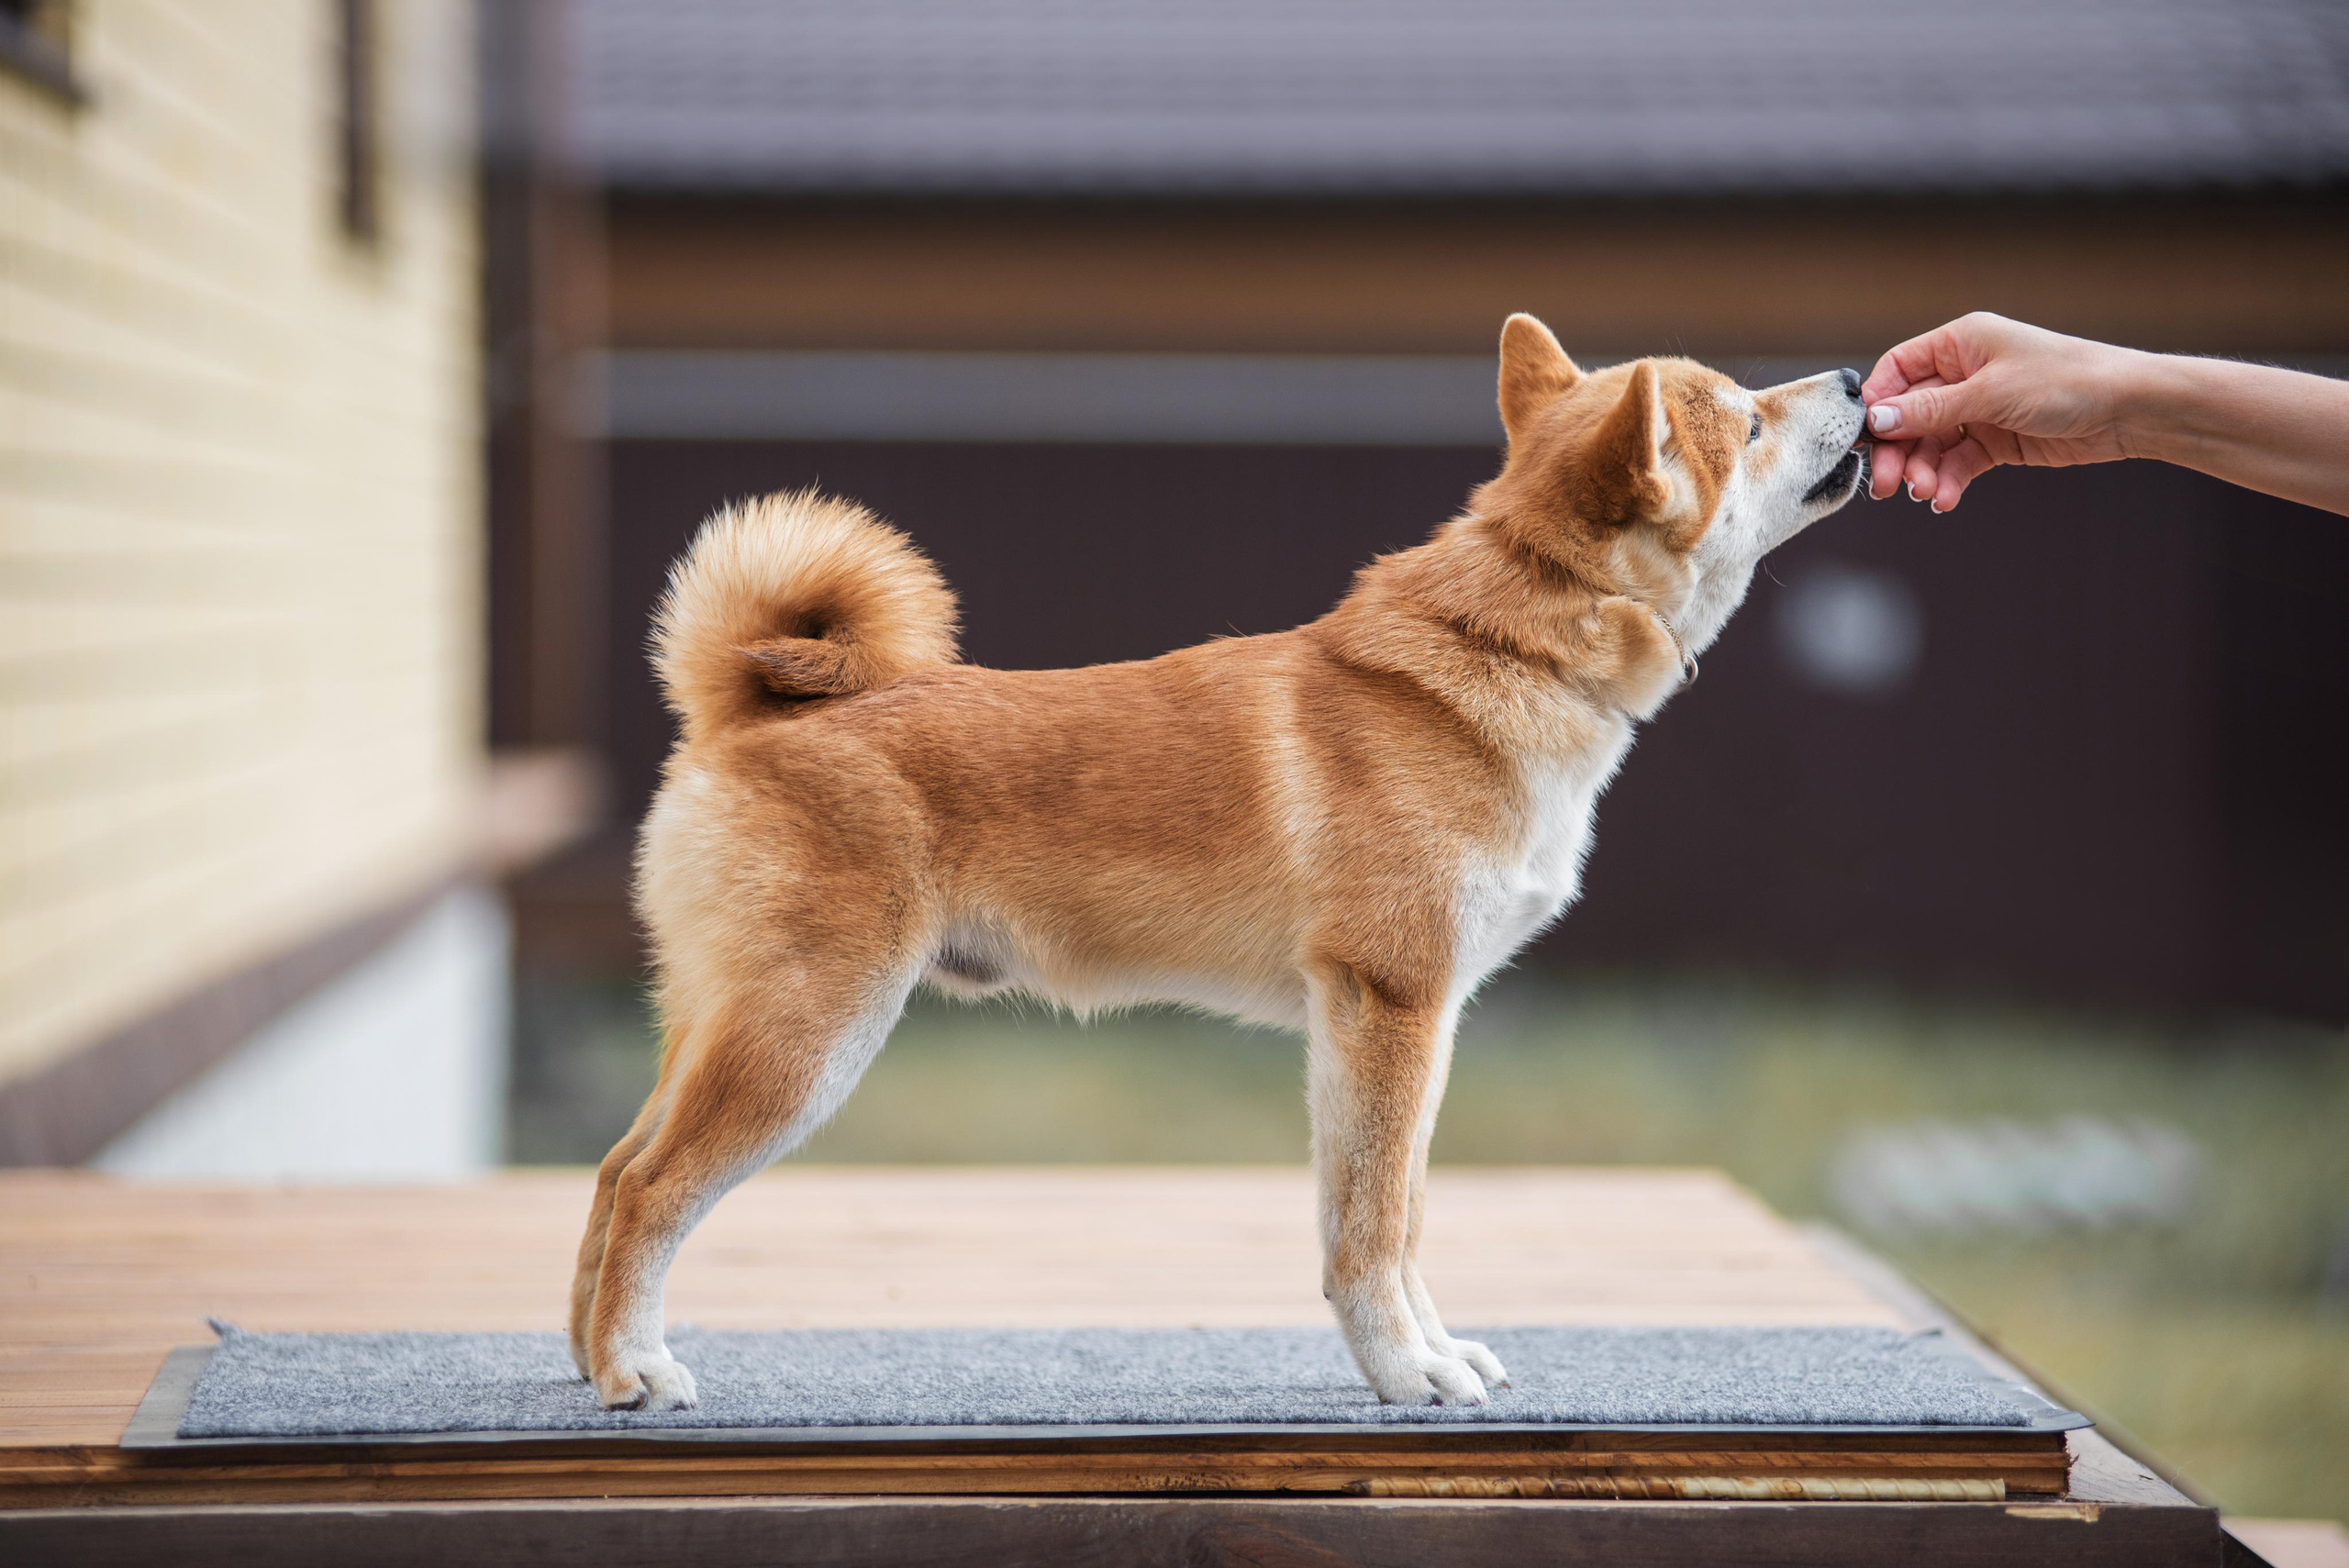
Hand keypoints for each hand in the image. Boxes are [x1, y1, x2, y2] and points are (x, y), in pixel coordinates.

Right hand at [1861, 313, 2143, 511]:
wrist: (2127, 410)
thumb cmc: (2067, 381)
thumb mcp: (1992, 393)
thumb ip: (1931, 409)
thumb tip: (1876, 419)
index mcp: (1960, 344)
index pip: (1897, 370)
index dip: (1877, 405)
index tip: (1865, 439)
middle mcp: (1964, 375)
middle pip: (1908, 415)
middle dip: (1897, 450)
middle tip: (1886, 485)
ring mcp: (1979, 410)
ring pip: (1931, 444)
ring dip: (1923, 471)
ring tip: (1926, 493)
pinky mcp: (1995, 441)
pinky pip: (1958, 463)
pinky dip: (1949, 482)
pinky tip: (1945, 500)